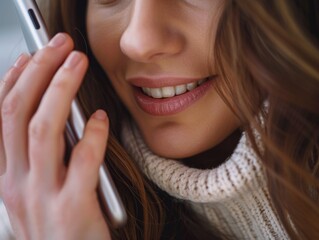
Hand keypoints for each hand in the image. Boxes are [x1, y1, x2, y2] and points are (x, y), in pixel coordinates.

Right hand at [0, 33, 110, 239]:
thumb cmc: (59, 228)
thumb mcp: (36, 192)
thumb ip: (39, 158)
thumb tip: (53, 114)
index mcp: (9, 177)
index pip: (1, 118)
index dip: (12, 82)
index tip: (29, 57)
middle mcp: (18, 184)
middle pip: (19, 113)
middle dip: (38, 71)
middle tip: (58, 45)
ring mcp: (43, 196)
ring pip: (43, 129)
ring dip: (60, 88)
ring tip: (76, 62)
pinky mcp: (74, 207)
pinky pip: (83, 160)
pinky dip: (93, 134)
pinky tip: (102, 118)